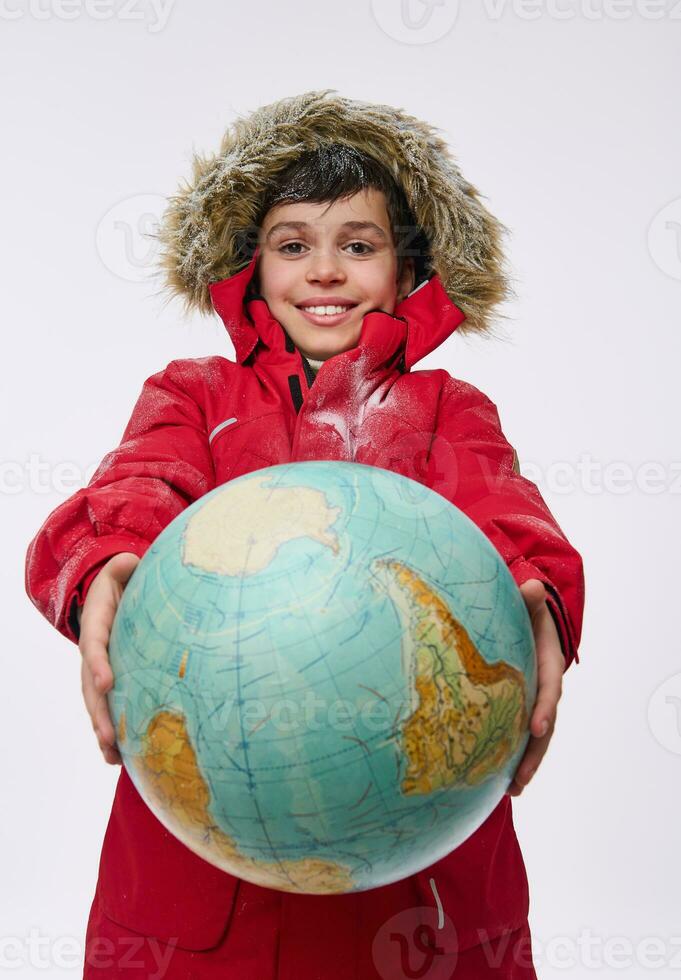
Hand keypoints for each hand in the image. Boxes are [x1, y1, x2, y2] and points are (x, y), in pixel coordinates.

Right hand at [78, 552, 139, 764]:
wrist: (111, 594)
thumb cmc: (122, 582)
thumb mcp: (122, 568)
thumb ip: (125, 565)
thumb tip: (130, 562)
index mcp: (98, 625)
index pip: (95, 645)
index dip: (98, 664)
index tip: (106, 682)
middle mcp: (94, 653)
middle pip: (90, 686)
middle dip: (98, 712)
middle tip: (107, 736)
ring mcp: (98, 670)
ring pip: (96, 704)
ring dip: (102, 731)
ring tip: (111, 756)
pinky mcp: (111, 680)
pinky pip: (109, 708)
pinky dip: (112, 733)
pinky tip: (120, 757)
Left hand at [506, 578, 564, 796]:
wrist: (524, 620)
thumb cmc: (523, 611)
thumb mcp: (526, 603)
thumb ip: (528, 598)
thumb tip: (531, 586)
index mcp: (548, 663)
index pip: (550, 688)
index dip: (546, 708)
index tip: (537, 728)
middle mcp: (545, 687)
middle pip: (546, 724)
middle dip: (535, 753)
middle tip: (521, 779)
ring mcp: (533, 700)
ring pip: (534, 738)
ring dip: (526, 764)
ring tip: (511, 789)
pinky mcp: (518, 708)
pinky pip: (518, 735)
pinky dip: (512, 756)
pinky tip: (498, 781)